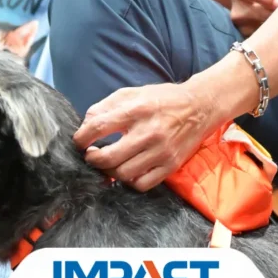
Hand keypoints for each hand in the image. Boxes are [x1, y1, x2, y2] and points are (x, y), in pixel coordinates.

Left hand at [73, 82, 218, 191]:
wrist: (199, 107)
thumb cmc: (162, 99)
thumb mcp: (133, 93)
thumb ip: (107, 106)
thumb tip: (86, 124)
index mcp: (137, 110)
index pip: (99, 126)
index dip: (82, 137)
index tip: (78, 141)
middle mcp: (148, 132)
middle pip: (109, 157)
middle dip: (92, 159)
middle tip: (90, 155)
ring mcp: (161, 151)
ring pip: (123, 174)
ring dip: (109, 171)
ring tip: (108, 162)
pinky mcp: (170, 166)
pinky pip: (142, 184)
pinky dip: (129, 181)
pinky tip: (127, 170)